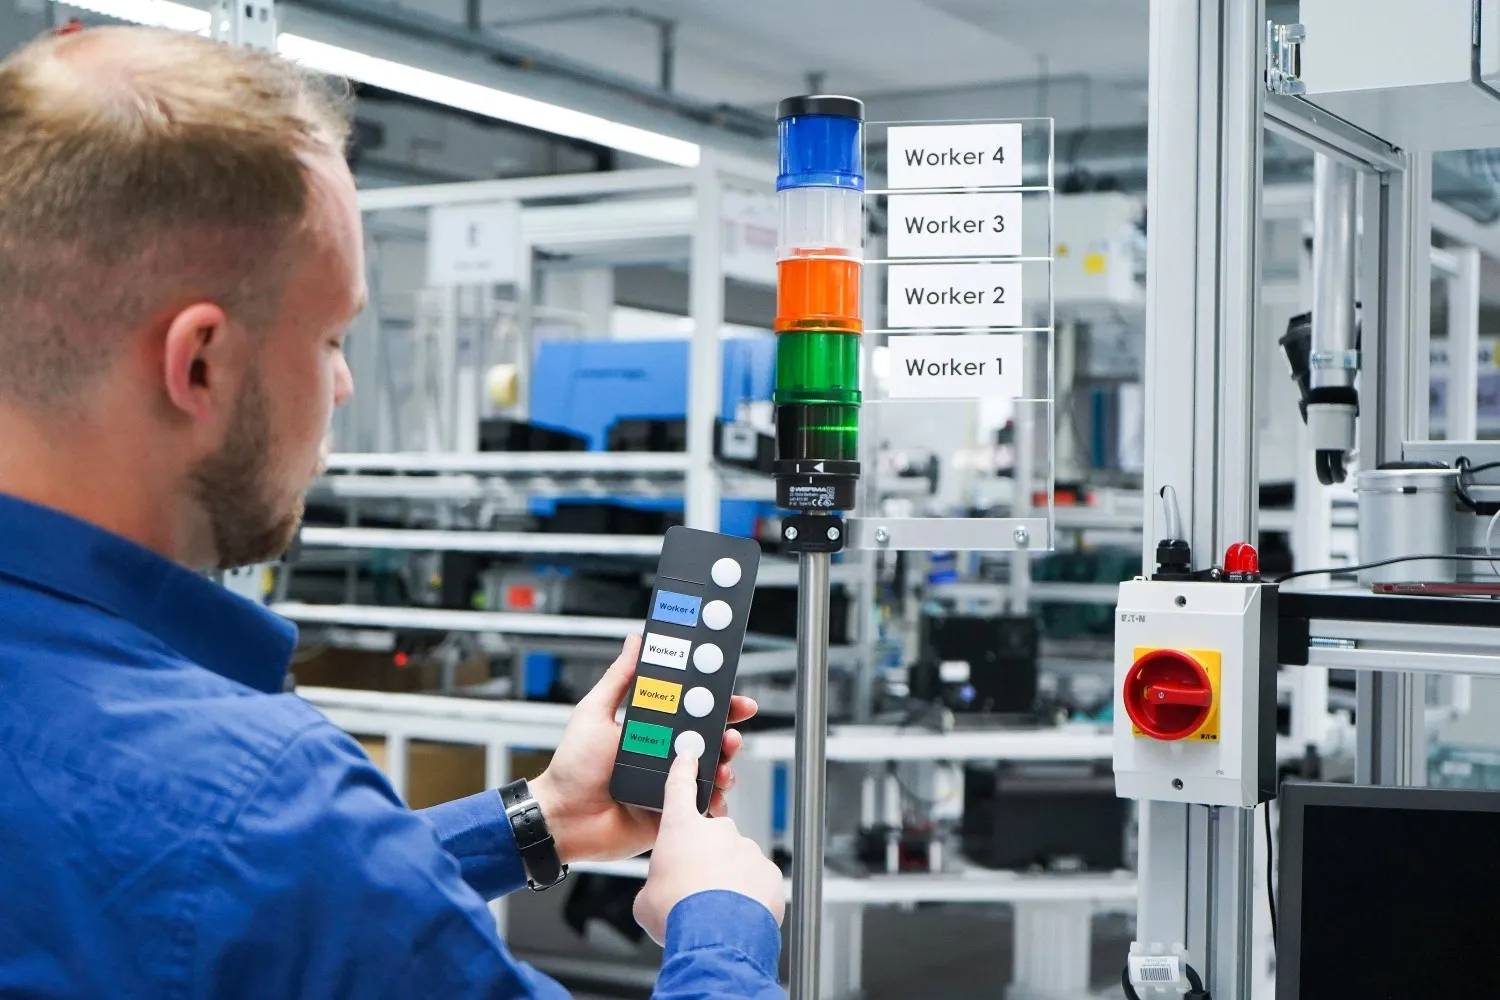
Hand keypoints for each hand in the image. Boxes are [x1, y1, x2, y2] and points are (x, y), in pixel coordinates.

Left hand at [529, 634, 757, 864]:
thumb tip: (635, 642)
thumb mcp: (594, 713)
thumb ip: (619, 678)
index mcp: (653, 729)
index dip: (718, 704)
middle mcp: (666, 755)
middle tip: (732, 735)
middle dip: (728, 736)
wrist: (563, 818)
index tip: (735, 698)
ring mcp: (670, 785)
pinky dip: (714, 803)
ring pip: (711, 773)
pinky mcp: (671, 813)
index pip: (693, 711)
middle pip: (710, 741)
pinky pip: (701, 807)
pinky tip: (714, 798)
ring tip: (722, 767)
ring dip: (724, 768)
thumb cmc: (573, 767)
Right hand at [632, 748, 785, 944]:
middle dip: (703, 858)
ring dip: (727, 879)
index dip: (683, 770)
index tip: (689, 756)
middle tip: (693, 887)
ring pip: (736, 861)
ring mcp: (747, 849)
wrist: (715, 936)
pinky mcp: (769, 873)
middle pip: (710, 836)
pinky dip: (748, 895)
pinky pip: (757, 880)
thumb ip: (654, 885)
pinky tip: (735, 915)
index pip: (680, 788)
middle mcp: (718, 832)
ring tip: (714, 908)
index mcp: (681, 828)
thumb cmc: (676, 913)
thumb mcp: (645, 899)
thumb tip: (659, 893)